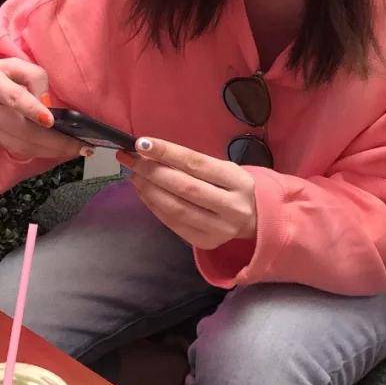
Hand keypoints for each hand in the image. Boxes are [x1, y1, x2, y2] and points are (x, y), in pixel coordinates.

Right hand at [0, 57, 86, 162]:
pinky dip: (31, 148)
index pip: (13, 96)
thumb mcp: (7, 65)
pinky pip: (10, 147)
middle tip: (78, 147)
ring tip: (70, 150)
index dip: (33, 108)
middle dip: (53, 141)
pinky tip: (46, 147)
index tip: (51, 121)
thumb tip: (49, 105)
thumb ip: (33, 77)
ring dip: (48, 150)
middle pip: (21, 129)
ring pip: (18, 144)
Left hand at [116, 137, 257, 249]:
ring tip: (135, 176)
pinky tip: (144, 192)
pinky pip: (173, 223)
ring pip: (176, 208)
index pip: (196, 163)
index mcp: (238, 181)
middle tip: (131, 159)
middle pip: (184, 187)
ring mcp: (220, 228)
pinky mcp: (206, 241)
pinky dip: (154, 206)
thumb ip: (191, 162)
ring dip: (149, 190)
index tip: (142, 143)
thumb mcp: (221, 169)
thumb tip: (149, 151)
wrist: (254, 219)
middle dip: (152, 171)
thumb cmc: (230, 186)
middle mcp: (232, 207)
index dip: (167, 152)